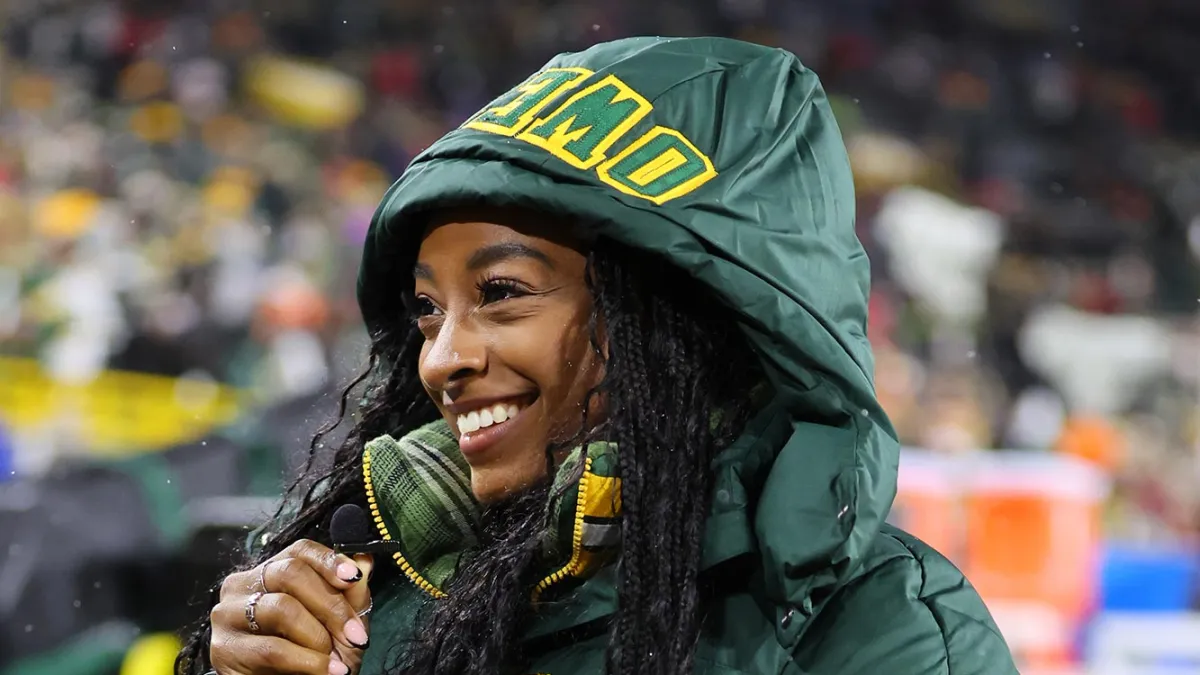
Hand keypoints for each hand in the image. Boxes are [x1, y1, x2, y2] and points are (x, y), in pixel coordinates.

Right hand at [209, 540, 373, 674]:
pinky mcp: (224, 648)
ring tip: (335, 658)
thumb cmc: (314, 654)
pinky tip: (326, 670)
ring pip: (280, 608)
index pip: (300, 551)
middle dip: (330, 606)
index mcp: (271, 571)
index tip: (353, 578)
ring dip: (317, 636)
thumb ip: (350, 594)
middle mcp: (244, 584)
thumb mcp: (339, 623)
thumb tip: (365, 559)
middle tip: (355, 635)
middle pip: (290, 573)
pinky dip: (307, 661)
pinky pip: (271, 649)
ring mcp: (229, 613)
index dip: (329, 561)